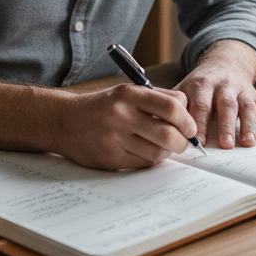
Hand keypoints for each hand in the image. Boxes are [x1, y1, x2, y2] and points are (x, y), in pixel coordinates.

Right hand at [55, 84, 198, 169]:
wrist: (65, 121)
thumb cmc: (103, 107)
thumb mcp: (127, 92)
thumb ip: (156, 99)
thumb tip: (187, 115)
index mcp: (129, 94)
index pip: (171, 106)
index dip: (187, 119)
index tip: (190, 127)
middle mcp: (121, 115)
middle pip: (168, 134)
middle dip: (183, 142)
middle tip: (185, 143)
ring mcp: (114, 138)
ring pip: (157, 152)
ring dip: (168, 152)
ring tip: (165, 147)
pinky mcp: (110, 158)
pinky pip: (142, 164)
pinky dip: (151, 160)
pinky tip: (147, 152)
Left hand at [174, 40, 255, 149]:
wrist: (224, 62)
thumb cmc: (200, 84)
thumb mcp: (184, 87)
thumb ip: (173, 105)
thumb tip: (155, 125)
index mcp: (202, 84)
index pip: (200, 103)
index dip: (199, 121)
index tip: (197, 141)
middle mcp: (223, 85)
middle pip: (226, 104)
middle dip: (226, 125)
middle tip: (226, 144)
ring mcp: (241, 90)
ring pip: (246, 106)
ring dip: (248, 125)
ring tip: (248, 143)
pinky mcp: (255, 95)